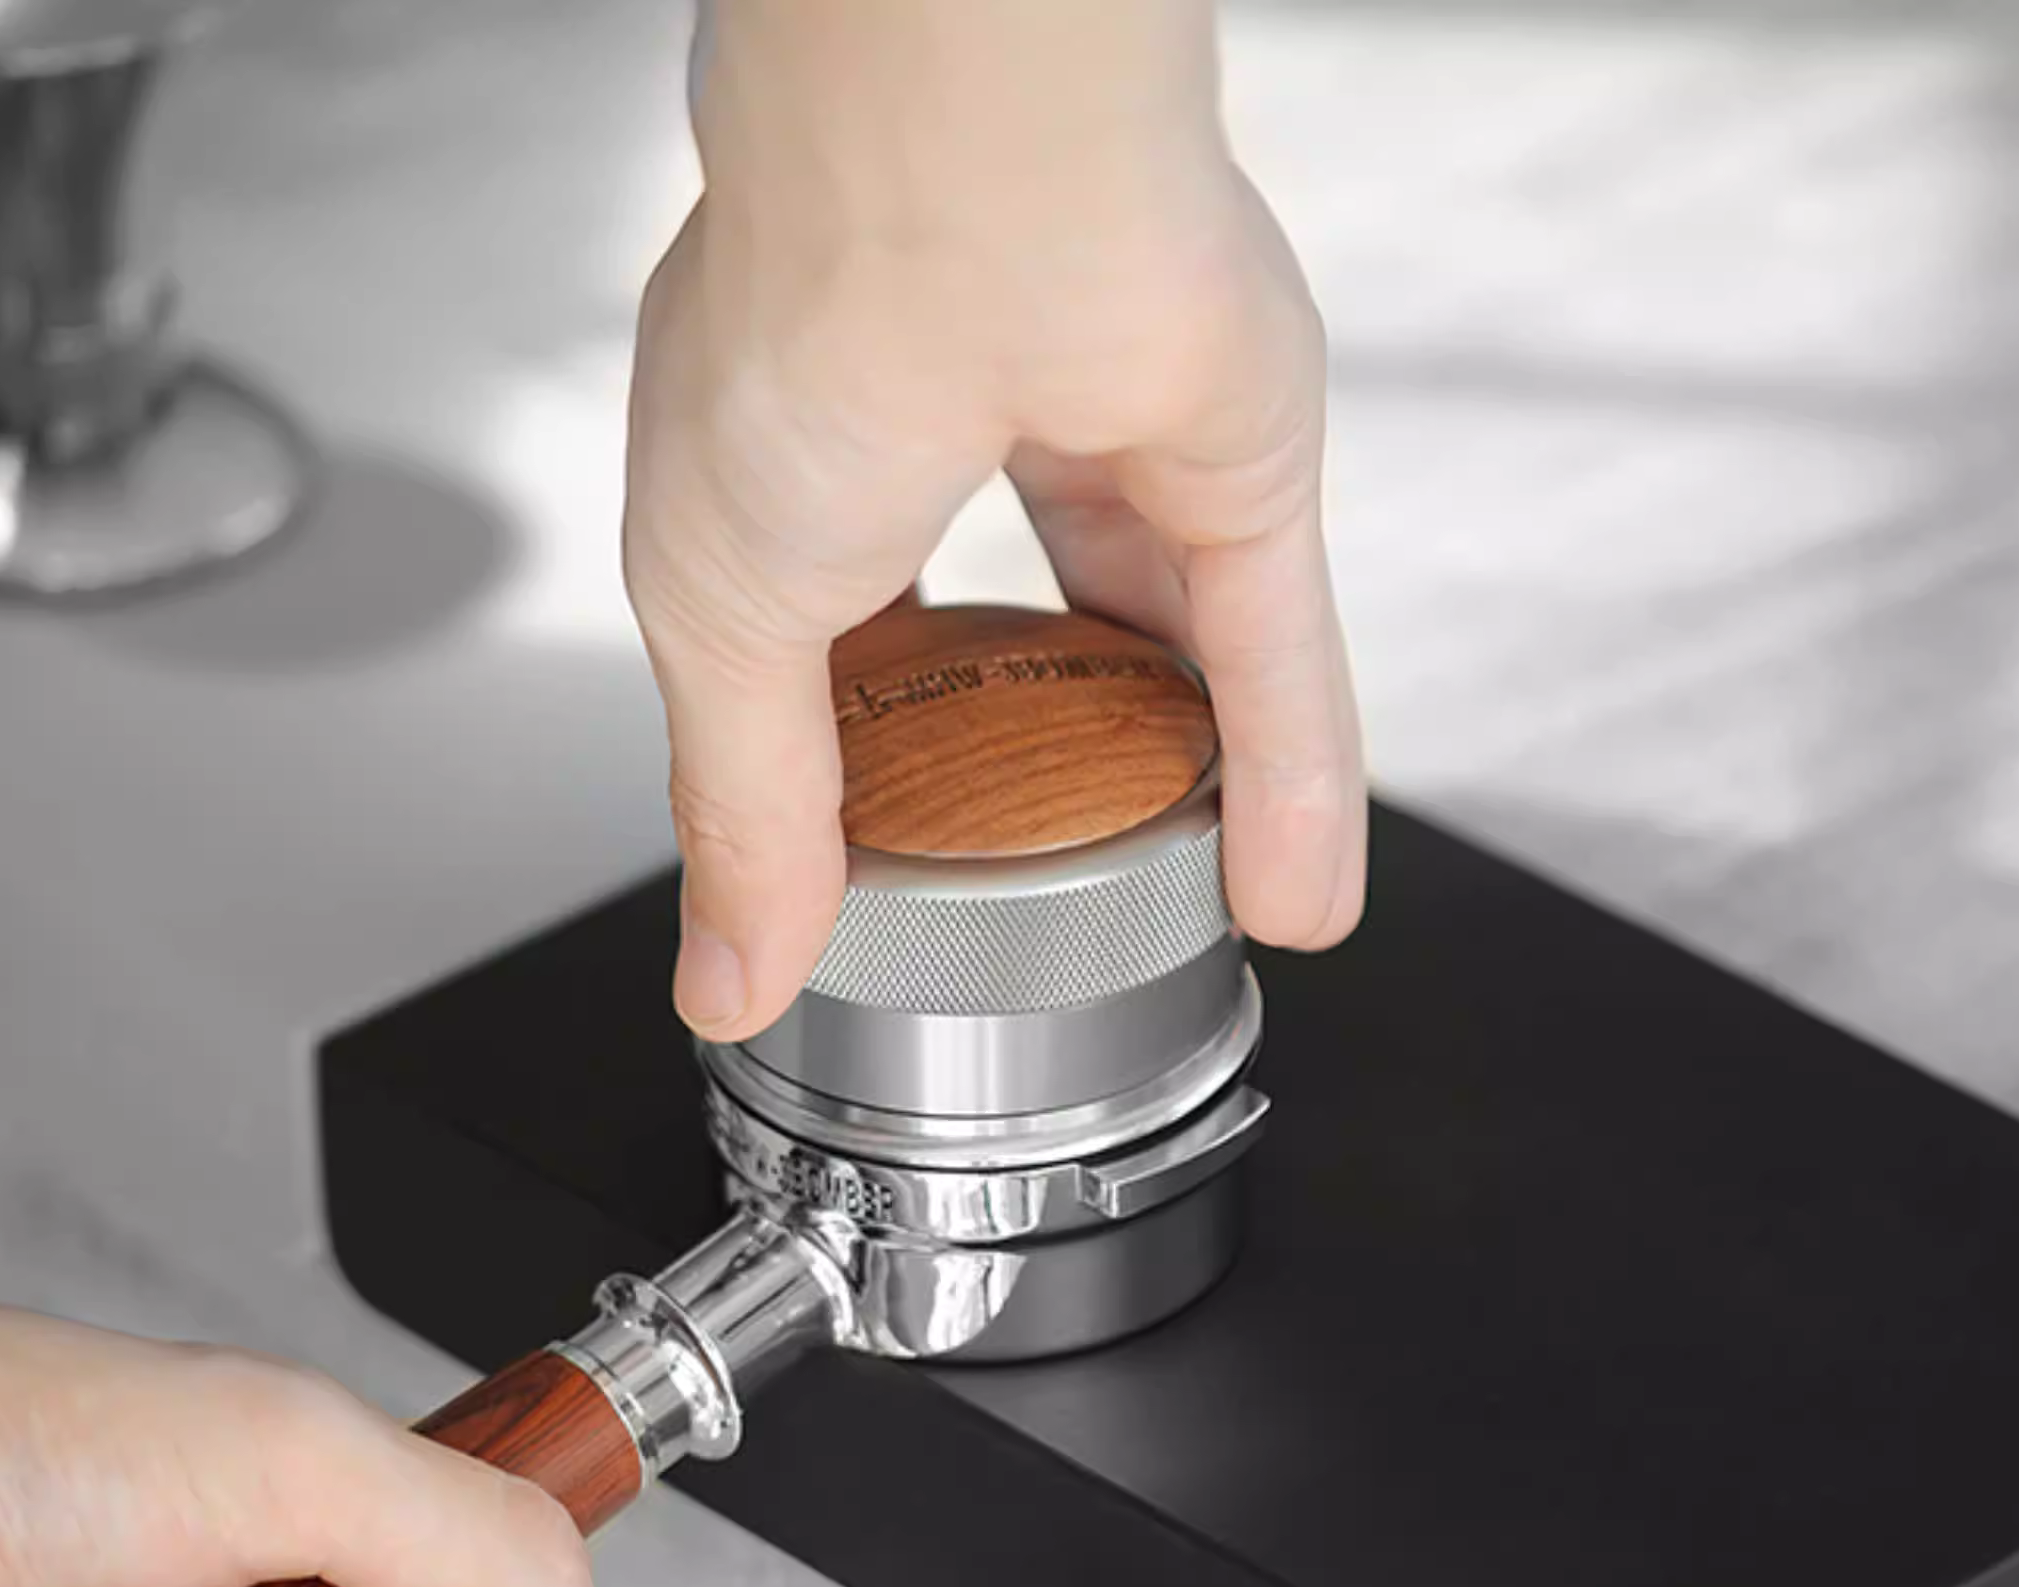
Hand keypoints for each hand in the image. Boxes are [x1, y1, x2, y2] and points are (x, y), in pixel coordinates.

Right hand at [625, 0, 1364, 1041]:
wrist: (961, 171)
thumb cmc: (806, 322)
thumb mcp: (723, 628)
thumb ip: (749, 815)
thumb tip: (727, 982)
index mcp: (807, 448)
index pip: (843, 638)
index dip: (862, 759)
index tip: (878, 873)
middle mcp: (969, 431)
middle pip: (1025, 640)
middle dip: (1038, 761)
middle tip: (1050, 880)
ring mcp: (1117, 440)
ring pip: (1170, 650)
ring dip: (1195, 790)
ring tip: (1200, 909)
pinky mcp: (1242, 460)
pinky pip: (1276, 648)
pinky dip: (1294, 772)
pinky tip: (1295, 886)